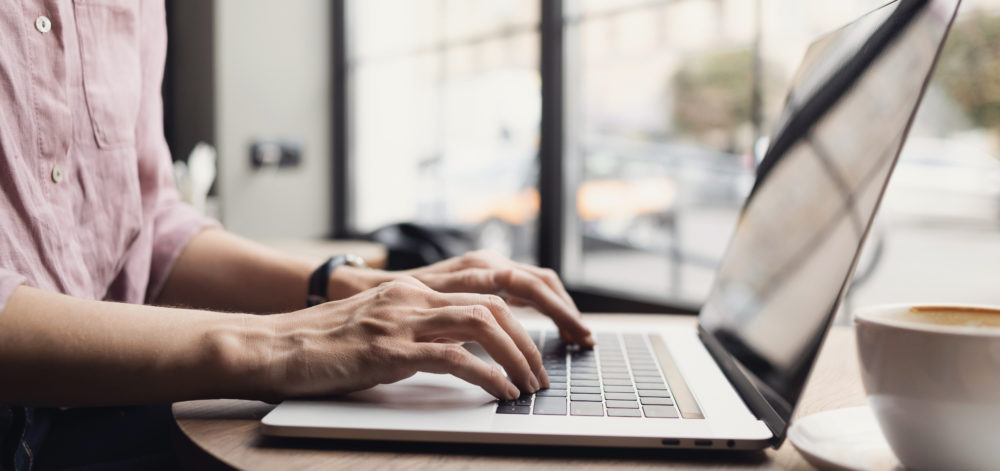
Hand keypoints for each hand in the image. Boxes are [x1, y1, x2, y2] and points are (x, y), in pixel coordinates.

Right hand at [265, 277, 547, 400]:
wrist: (270, 346)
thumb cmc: (320, 346)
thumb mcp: (376, 328)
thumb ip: (414, 332)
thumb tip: (453, 356)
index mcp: (412, 290)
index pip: (483, 293)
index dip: (520, 319)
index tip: (536, 347)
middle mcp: (412, 297)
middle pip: (494, 304)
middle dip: (529, 338)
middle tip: (542, 372)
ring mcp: (401, 320)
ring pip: (482, 324)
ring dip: (516, 356)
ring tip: (529, 385)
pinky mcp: (389, 350)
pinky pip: (454, 358)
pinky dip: (487, 376)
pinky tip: (500, 392)